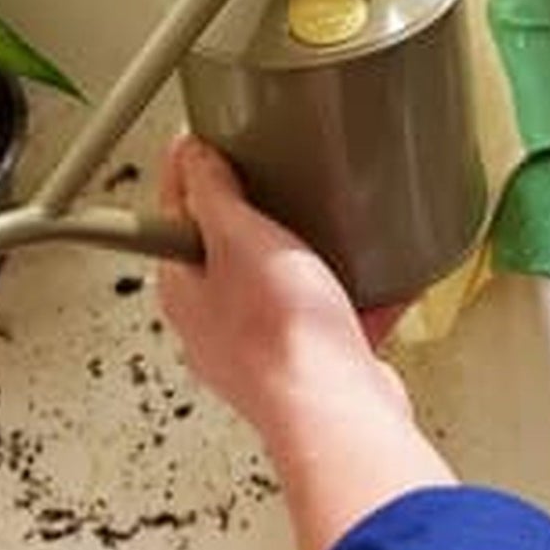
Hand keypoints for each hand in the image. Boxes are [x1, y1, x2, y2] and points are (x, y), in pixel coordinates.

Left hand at [157, 135, 455, 549]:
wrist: (338, 413)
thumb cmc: (283, 335)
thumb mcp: (239, 236)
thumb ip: (213, 193)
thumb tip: (195, 157)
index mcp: (183, 287)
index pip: (172, 210)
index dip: (188, 168)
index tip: (208, 137)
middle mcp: (213, 322)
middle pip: (225, 247)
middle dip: (253, 210)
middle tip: (274, 173)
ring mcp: (262, 348)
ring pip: (277, 283)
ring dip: (304, 253)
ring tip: (327, 221)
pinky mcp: (309, 365)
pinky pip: (329, 317)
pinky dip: (352, 295)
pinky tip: (377, 275)